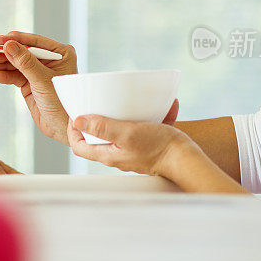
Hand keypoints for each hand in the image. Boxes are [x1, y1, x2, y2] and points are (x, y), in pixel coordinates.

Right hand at [0, 31, 77, 144]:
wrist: (62, 128)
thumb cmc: (61, 102)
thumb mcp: (42, 80)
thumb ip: (25, 62)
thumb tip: (8, 45)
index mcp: (60, 53)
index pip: (34, 41)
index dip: (15, 40)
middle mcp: (49, 60)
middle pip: (22, 52)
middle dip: (4, 54)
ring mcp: (39, 71)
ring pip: (16, 64)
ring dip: (1, 65)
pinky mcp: (30, 83)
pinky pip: (15, 76)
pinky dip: (4, 75)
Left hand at [67, 99, 184, 174]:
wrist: (187, 159)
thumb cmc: (158, 148)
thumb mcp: (127, 133)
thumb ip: (103, 127)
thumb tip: (79, 121)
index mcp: (109, 154)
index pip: (79, 146)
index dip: (73, 130)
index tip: (76, 114)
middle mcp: (118, 154)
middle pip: (98, 137)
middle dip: (98, 118)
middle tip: (101, 102)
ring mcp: (133, 150)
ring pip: (123, 129)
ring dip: (129, 113)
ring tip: (138, 101)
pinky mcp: (148, 145)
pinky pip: (146, 127)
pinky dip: (153, 116)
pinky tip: (166, 105)